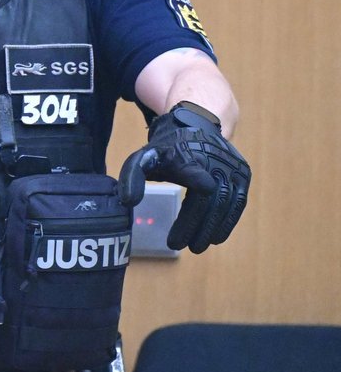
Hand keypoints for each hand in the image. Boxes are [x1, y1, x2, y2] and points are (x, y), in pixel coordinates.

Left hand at [119, 103, 250, 252]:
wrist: (196, 124)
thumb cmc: (166, 149)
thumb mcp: (142, 159)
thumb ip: (131, 178)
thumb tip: (128, 202)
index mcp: (190, 160)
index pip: (196, 189)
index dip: (191, 215)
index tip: (178, 238)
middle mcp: (216, 163)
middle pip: (211, 203)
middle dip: (198, 229)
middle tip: (185, 247)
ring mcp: (232, 168)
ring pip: (227, 205)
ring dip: (214, 229)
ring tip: (199, 246)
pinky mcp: (243, 172)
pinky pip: (238, 201)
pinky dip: (229, 221)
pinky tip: (217, 237)